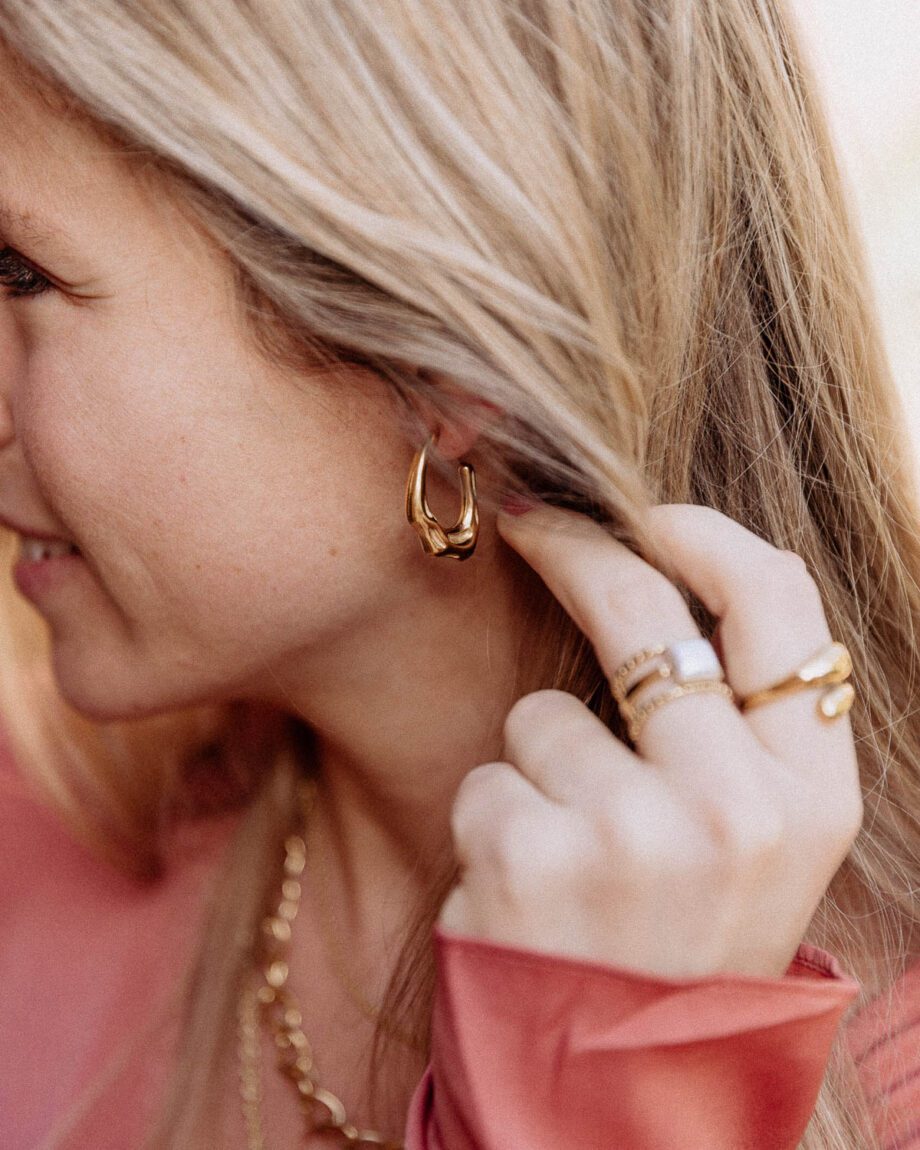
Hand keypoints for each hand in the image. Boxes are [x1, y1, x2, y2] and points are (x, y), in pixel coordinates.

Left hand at [437, 503, 862, 979]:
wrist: (611, 1105)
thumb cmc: (675, 957)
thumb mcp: (753, 856)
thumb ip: (739, 737)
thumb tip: (679, 588)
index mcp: (811, 801)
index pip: (778, 605)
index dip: (707, 537)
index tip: (649, 513)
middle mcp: (737, 809)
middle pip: (644, 615)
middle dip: (576, 547)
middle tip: (528, 520)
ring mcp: (634, 833)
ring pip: (546, 714)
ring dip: (539, 770)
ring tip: (570, 862)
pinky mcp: (535, 858)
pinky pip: (489, 779)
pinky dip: (493, 821)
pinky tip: (524, 897)